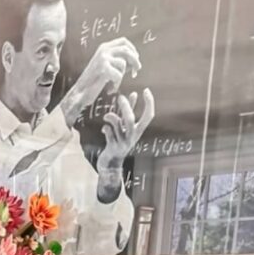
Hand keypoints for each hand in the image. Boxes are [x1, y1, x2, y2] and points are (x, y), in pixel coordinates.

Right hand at [60, 38, 140, 124]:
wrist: (80, 93)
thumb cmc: (93, 82)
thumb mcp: (105, 66)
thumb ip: (117, 60)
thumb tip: (135, 60)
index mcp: (104, 47)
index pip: (124, 42)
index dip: (133, 50)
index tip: (136, 60)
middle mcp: (104, 50)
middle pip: (127, 50)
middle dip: (134, 61)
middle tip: (136, 72)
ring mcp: (103, 58)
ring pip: (123, 64)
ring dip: (121, 76)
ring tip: (114, 84)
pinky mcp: (104, 69)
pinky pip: (119, 75)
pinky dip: (116, 84)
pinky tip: (110, 89)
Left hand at [95, 90, 154, 204]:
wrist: (111, 163)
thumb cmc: (118, 141)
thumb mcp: (125, 127)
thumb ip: (130, 111)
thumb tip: (134, 94)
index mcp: (138, 131)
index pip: (149, 116)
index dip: (149, 103)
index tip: (146, 90)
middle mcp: (132, 136)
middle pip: (130, 119)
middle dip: (125, 107)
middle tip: (120, 97)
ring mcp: (122, 142)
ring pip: (118, 125)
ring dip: (112, 117)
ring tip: (107, 116)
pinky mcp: (112, 147)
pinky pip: (109, 133)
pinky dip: (106, 128)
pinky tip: (104, 129)